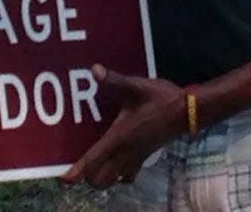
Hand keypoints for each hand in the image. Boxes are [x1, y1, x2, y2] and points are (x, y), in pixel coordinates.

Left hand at [60, 64, 185, 188]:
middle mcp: (125, 153)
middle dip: (87, 176)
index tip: (64, 178)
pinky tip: (114, 160)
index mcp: (119, 137)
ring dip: (102, 177)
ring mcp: (136, 158)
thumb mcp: (135, 86)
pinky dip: (118, 174)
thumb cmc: (160, 99)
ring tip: (94, 163)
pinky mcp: (144, 158)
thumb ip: (114, 80)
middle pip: (100, 180)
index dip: (76, 172)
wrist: (186, 111)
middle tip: (79, 163)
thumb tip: (94, 70)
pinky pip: (127, 175)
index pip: (93, 161)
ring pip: (113, 181)